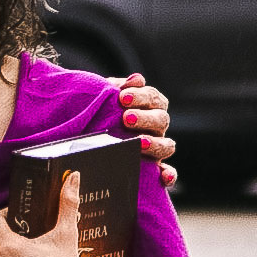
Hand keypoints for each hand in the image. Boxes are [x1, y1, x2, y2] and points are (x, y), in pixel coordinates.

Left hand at [107, 72, 177, 187]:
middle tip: (126, 118)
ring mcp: (156, 148)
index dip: (141, 96)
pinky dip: (169, 175)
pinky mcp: (154, 170)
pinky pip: (168, 173)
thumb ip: (117, 87)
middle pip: (161, 119)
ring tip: (138, 142)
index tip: (122, 96)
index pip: (153, 98)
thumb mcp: (105, 99)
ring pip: (167, 145)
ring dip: (154, 143)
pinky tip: (163, 177)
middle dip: (145, 117)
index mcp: (148, 107)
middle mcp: (156, 128)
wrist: (87, 138)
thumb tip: (136, 79)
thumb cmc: (100, 114)